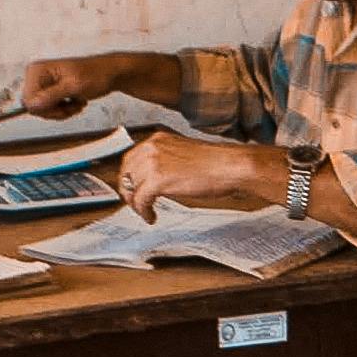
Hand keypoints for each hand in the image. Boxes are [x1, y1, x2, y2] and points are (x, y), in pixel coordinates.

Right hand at [10, 55, 123, 118]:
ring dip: (63, 111)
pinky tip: (76, 101)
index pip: (28, 100)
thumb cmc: (95, 74)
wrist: (110, 74)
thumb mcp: (73, 86)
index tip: (63, 106)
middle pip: (35, 107)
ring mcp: (44, 84)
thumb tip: (33, 105)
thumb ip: (52, 96)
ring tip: (76, 101)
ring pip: (44, 111)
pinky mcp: (51, 91)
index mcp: (37, 70)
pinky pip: (52, 110)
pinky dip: (66, 110)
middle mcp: (37, 76)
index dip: (46, 108)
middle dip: (56, 110)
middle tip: (72, 104)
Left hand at [118, 131, 280, 223]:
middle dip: (128, 190)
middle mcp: (151, 148)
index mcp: (158, 140)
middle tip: (135, 203)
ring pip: (130, 187)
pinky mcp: (157, 180)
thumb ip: (168, 161)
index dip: (130, 176)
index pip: (132, 157)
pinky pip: (140, 200)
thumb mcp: (185, 155)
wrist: (230, 167)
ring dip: (135, 203)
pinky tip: (151, 217)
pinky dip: (143, 211)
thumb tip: (159, 179)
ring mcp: (153, 163)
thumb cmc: (217, 164)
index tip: (134, 188)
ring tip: (145, 212)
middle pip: (125, 171)